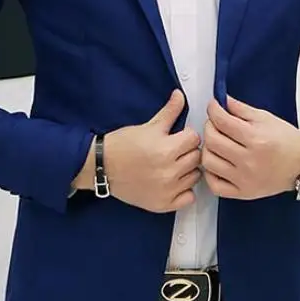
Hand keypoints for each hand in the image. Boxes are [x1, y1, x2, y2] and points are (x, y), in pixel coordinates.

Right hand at [103, 90, 201, 213]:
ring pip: (195, 176)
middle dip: (187, 151)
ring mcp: (167, 190)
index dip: (186, 135)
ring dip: (188, 170)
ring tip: (173, 165)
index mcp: (166, 150)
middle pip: (196, 157)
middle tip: (175, 150)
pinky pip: (189, 198)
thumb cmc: (123, 145)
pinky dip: (184, 191)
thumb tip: (180, 96)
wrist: (103, 167)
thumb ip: (169, 112)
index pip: (194, 138)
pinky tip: (173, 182)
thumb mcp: (148, 126)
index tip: (178, 137)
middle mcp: (169, 172)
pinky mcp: (163, 204)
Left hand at [201, 95, 299, 199]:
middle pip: (212, 141)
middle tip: (215, 123)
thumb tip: (220, 100)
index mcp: (256, 139)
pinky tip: (217, 163)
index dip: (213, 110)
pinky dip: (209, 173)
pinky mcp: (244, 193)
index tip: (213, 106)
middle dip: (209, 126)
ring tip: (216, 142)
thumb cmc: (287, 140)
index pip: (222, 122)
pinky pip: (214, 185)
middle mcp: (249, 161)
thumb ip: (240, 109)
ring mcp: (245, 179)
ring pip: (209, 162)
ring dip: (207, 148)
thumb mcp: (265, 118)